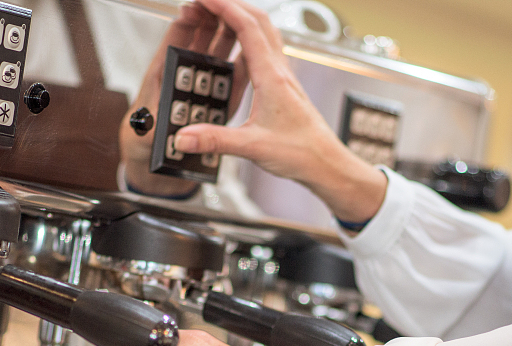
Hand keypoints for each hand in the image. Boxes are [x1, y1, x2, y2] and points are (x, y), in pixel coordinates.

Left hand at [118, 3, 241, 197]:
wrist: (155, 160)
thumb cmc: (144, 139)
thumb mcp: (145, 135)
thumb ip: (149, 128)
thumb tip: (149, 123)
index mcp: (164, 75)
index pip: (176, 40)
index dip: (186, 22)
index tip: (195, 8)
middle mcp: (186, 76)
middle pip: (201, 37)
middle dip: (213, 18)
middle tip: (225, 5)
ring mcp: (204, 85)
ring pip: (218, 51)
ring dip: (229, 33)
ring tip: (241, 17)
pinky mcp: (219, 100)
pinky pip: (233, 77)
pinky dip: (242, 63)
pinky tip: (254, 51)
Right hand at [171, 0, 387, 222]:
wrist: (327, 164)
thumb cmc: (302, 152)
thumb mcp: (252, 147)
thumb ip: (216, 139)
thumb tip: (184, 136)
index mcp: (272, 77)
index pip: (246, 28)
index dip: (223, 7)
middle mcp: (281, 71)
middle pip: (258, 20)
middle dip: (231, 4)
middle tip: (207, 2)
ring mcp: (285, 77)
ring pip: (266, 32)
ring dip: (244, 17)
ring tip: (221, 15)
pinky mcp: (286, 87)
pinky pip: (269, 51)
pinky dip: (252, 38)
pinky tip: (242, 49)